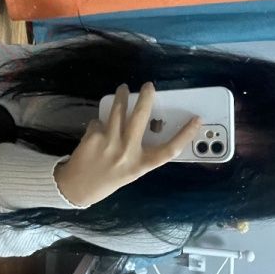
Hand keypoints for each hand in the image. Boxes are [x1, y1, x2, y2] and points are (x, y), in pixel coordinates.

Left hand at [54, 82, 201, 206]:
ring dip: (122, 96)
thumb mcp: (131, 170)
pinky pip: (100, 121)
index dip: (185, 135)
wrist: (77, 188)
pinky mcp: (93, 136)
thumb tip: (149, 124)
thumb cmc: (109, 178)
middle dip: (146, 97)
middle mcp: (127, 153)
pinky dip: (100, 122)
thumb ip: (140, 151)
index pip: (169, 150)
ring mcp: (110, 143)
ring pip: (119, 110)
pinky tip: (97, 131)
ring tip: (123, 89)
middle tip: (148, 85)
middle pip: (142, 118)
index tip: (197, 120)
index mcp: (141, 165)